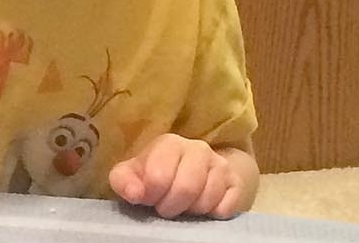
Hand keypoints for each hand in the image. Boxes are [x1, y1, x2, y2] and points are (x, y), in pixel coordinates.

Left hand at [108, 134, 246, 218]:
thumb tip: (134, 194)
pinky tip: (202, 209)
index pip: (159, 176)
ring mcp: (221, 165)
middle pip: (186, 188)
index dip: (151, 195)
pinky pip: (225, 208)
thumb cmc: (156, 174)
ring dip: (190, 212)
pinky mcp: (236, 183)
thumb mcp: (132, 174)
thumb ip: (123, 181)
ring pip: (206, 200)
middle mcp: (198, 149)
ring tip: (183, 206)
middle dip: (171, 206)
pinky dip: (211, 215)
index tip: (149, 199)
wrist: (193, 172)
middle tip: (165, 208)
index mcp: (170, 143)